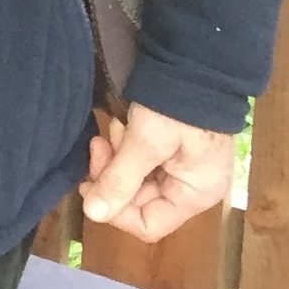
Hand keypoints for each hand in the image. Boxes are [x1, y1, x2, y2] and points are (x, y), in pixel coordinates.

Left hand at [80, 104, 234, 242]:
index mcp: (195, 194)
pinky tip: (126, 124)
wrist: (197, 63)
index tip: (90, 184)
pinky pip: (139, 161)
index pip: (148, 225)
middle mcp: (191, 188)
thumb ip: (120, 179)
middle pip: (136, 201)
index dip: (114, 211)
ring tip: (119, 127)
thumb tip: (93, 214)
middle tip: (100, 145)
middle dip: (113, 174)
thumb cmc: (178, 106)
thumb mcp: (147, 142)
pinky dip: (126, 145)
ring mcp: (181, 170)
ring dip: (118, 156)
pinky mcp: (170, 151)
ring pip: (133, 179)